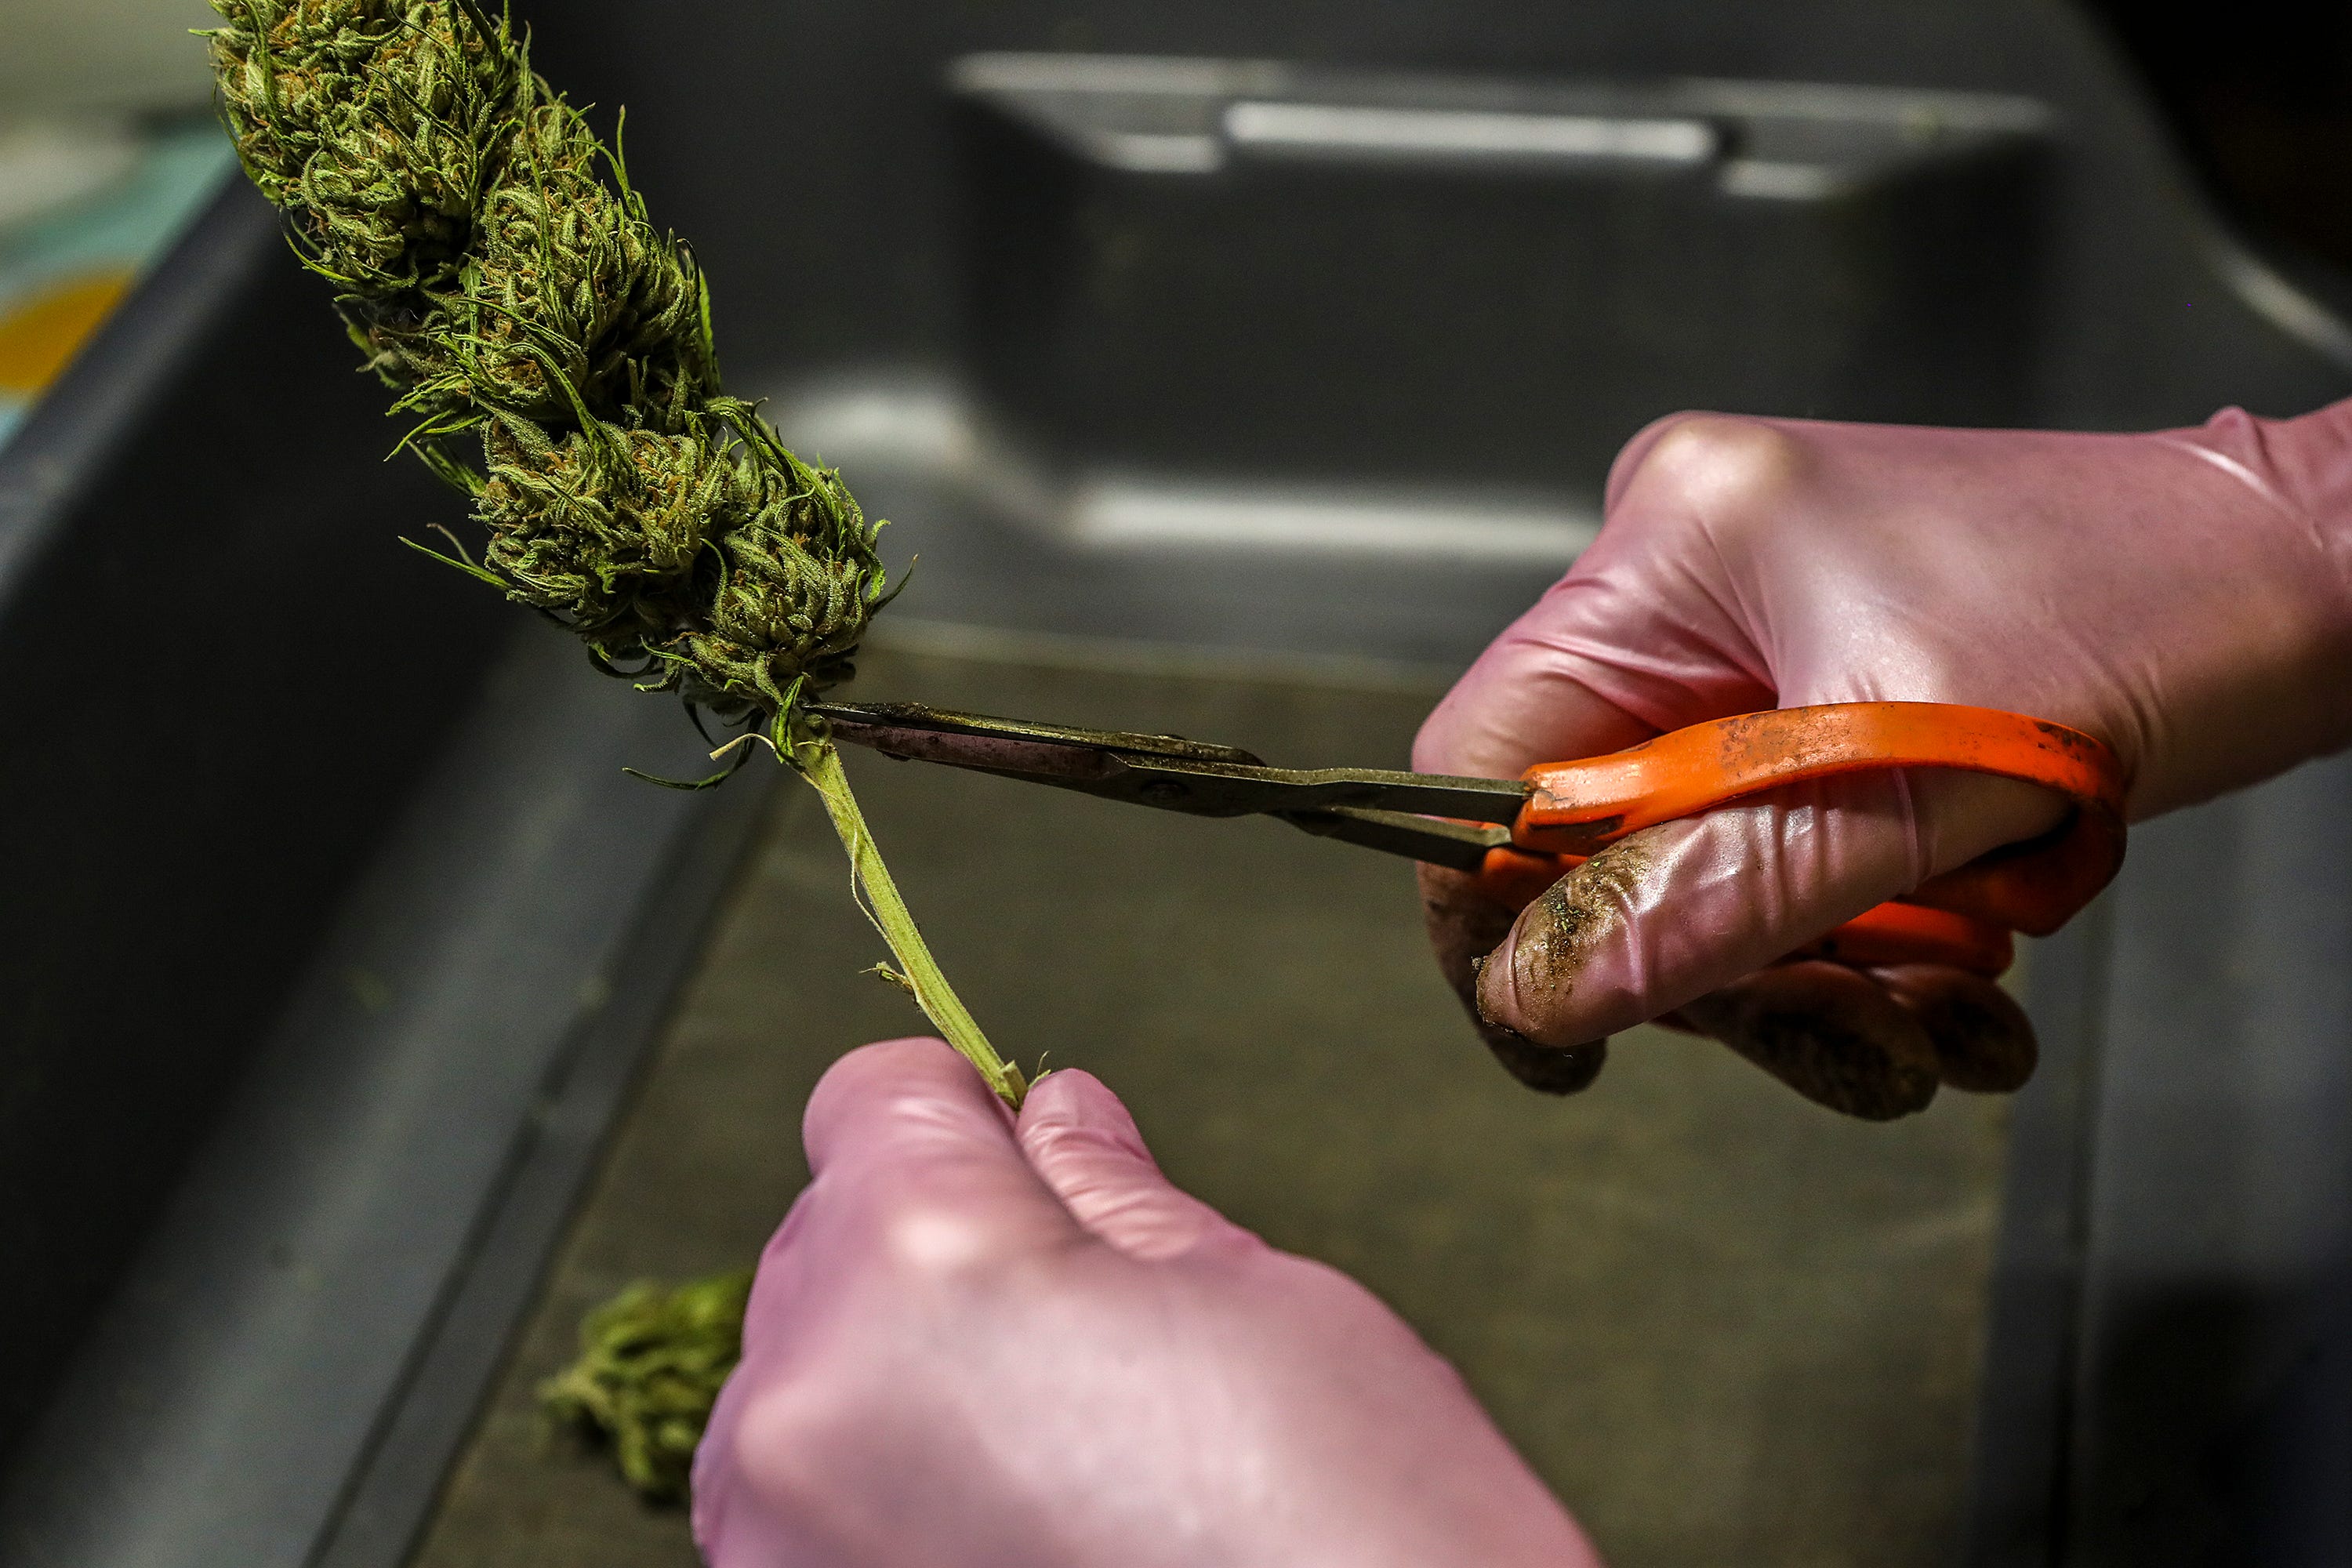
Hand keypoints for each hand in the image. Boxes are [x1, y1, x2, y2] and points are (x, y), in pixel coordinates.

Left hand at [692, 1038, 1600, 1567]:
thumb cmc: (1354, 1535)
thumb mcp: (1260, 1302)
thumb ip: (1112, 1197)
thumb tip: (1053, 1119)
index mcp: (922, 1265)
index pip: (872, 1097)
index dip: (963, 1111)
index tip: (1027, 1151)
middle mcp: (802, 1406)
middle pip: (826, 1242)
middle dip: (935, 1253)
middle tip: (1088, 1333)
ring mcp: (777, 1548)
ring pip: (806, 1390)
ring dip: (900, 1390)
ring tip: (1066, 1464)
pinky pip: (805, 1518)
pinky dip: (885, 1506)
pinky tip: (1026, 1542)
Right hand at [1416, 404, 2351, 1116]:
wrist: (2314, 579)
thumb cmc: (2148, 631)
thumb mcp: (1915, 797)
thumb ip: (1716, 903)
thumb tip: (1539, 994)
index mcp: (1673, 545)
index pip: (1486, 758)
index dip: (1498, 914)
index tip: (1564, 1042)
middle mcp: (1688, 567)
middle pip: (1597, 829)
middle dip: (1722, 961)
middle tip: (1853, 1037)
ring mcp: (1754, 619)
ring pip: (1694, 854)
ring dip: (1813, 966)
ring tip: (1946, 1023)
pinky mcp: (1817, 669)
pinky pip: (1772, 833)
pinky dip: (1854, 921)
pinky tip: (1959, 971)